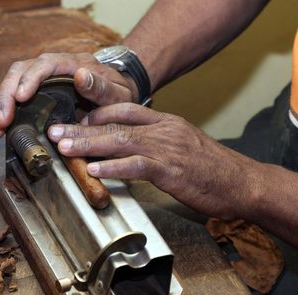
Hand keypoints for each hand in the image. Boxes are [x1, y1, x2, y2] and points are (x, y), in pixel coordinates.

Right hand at [0, 52, 138, 138]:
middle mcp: (50, 68)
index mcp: (70, 64)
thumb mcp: (116, 92)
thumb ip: (101, 86)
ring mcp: (39, 80)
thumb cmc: (116, 93)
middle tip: (1, 121)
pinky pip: (11, 96)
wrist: (115, 93)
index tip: (21, 98)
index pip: (44, 65)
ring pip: (10, 84)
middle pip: (20, 73)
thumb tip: (82, 74)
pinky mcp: (33, 93)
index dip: (30, 79)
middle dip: (6, 96)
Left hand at [47, 103, 259, 219]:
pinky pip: (137, 166)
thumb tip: (126, 149)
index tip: (75, 119)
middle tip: (55, 132)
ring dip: (89, 145)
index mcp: (165, 122)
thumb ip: (154, 143)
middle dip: (81, 128)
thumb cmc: (210, 168)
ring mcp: (167, 149)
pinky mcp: (172, 171)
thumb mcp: (181, 146)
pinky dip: (113, 168)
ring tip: (65, 148)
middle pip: (115, 124)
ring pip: (121, 141)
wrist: (242, 183)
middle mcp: (164, 130)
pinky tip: (95, 171)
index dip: (97, 113)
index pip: (125, 109)